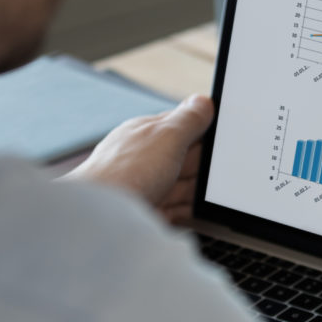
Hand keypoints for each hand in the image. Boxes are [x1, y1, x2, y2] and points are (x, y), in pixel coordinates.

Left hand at [64, 95, 214, 226]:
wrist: (97, 220)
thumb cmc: (124, 174)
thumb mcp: (166, 136)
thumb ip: (188, 119)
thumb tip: (202, 101)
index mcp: (146, 132)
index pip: (181, 126)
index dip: (205, 132)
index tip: (224, 140)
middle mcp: (143, 158)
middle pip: (184, 158)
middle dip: (203, 165)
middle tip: (219, 171)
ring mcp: (144, 186)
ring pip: (181, 185)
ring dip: (197, 189)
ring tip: (211, 194)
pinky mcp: (146, 211)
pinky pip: (175, 209)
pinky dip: (187, 210)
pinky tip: (196, 210)